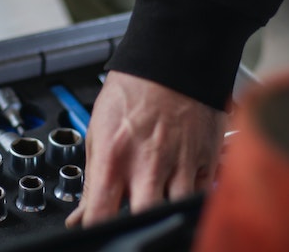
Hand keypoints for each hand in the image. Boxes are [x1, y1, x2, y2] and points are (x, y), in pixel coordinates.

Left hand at [65, 71, 226, 227]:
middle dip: (135, 224)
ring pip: (176, 211)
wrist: (172, 59)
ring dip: (165, 209)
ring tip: (157, 196)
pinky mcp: (207, 160)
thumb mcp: (98, 131)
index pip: (101, 216)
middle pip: (142, 220)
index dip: (96, 229)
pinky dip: (189, 196)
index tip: (97, 228)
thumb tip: (81, 216)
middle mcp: (148, 165)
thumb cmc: (133, 90)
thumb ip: (92, 179)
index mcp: (114, 158)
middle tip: (131, 215)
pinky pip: (200, 195)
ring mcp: (181, 164)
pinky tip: (179, 183)